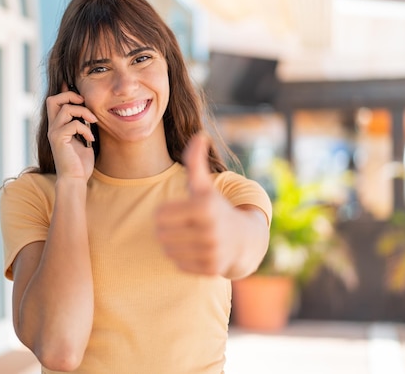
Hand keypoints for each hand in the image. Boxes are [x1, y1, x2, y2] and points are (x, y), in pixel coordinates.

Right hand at [46, 84, 97, 179]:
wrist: (75, 179)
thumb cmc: (80, 162)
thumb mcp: (83, 139)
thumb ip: (82, 125)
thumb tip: (90, 112)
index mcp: (57, 126)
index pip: (55, 102)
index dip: (66, 94)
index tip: (83, 99)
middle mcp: (52, 128)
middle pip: (52, 99)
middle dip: (70, 96)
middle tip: (84, 103)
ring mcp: (54, 133)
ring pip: (66, 109)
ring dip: (84, 112)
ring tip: (93, 122)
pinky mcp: (58, 139)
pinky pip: (73, 124)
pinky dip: (85, 129)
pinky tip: (90, 139)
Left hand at [155, 132, 236, 275]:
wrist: (245, 240)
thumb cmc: (217, 209)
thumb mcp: (205, 186)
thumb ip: (196, 162)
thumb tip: (199, 135)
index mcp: (204, 207)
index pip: (159, 215)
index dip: (165, 213)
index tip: (178, 211)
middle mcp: (209, 230)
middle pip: (161, 235)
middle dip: (167, 230)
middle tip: (182, 226)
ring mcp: (211, 251)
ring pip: (168, 250)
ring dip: (174, 244)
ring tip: (189, 237)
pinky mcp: (211, 269)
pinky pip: (178, 265)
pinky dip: (183, 258)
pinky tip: (196, 250)